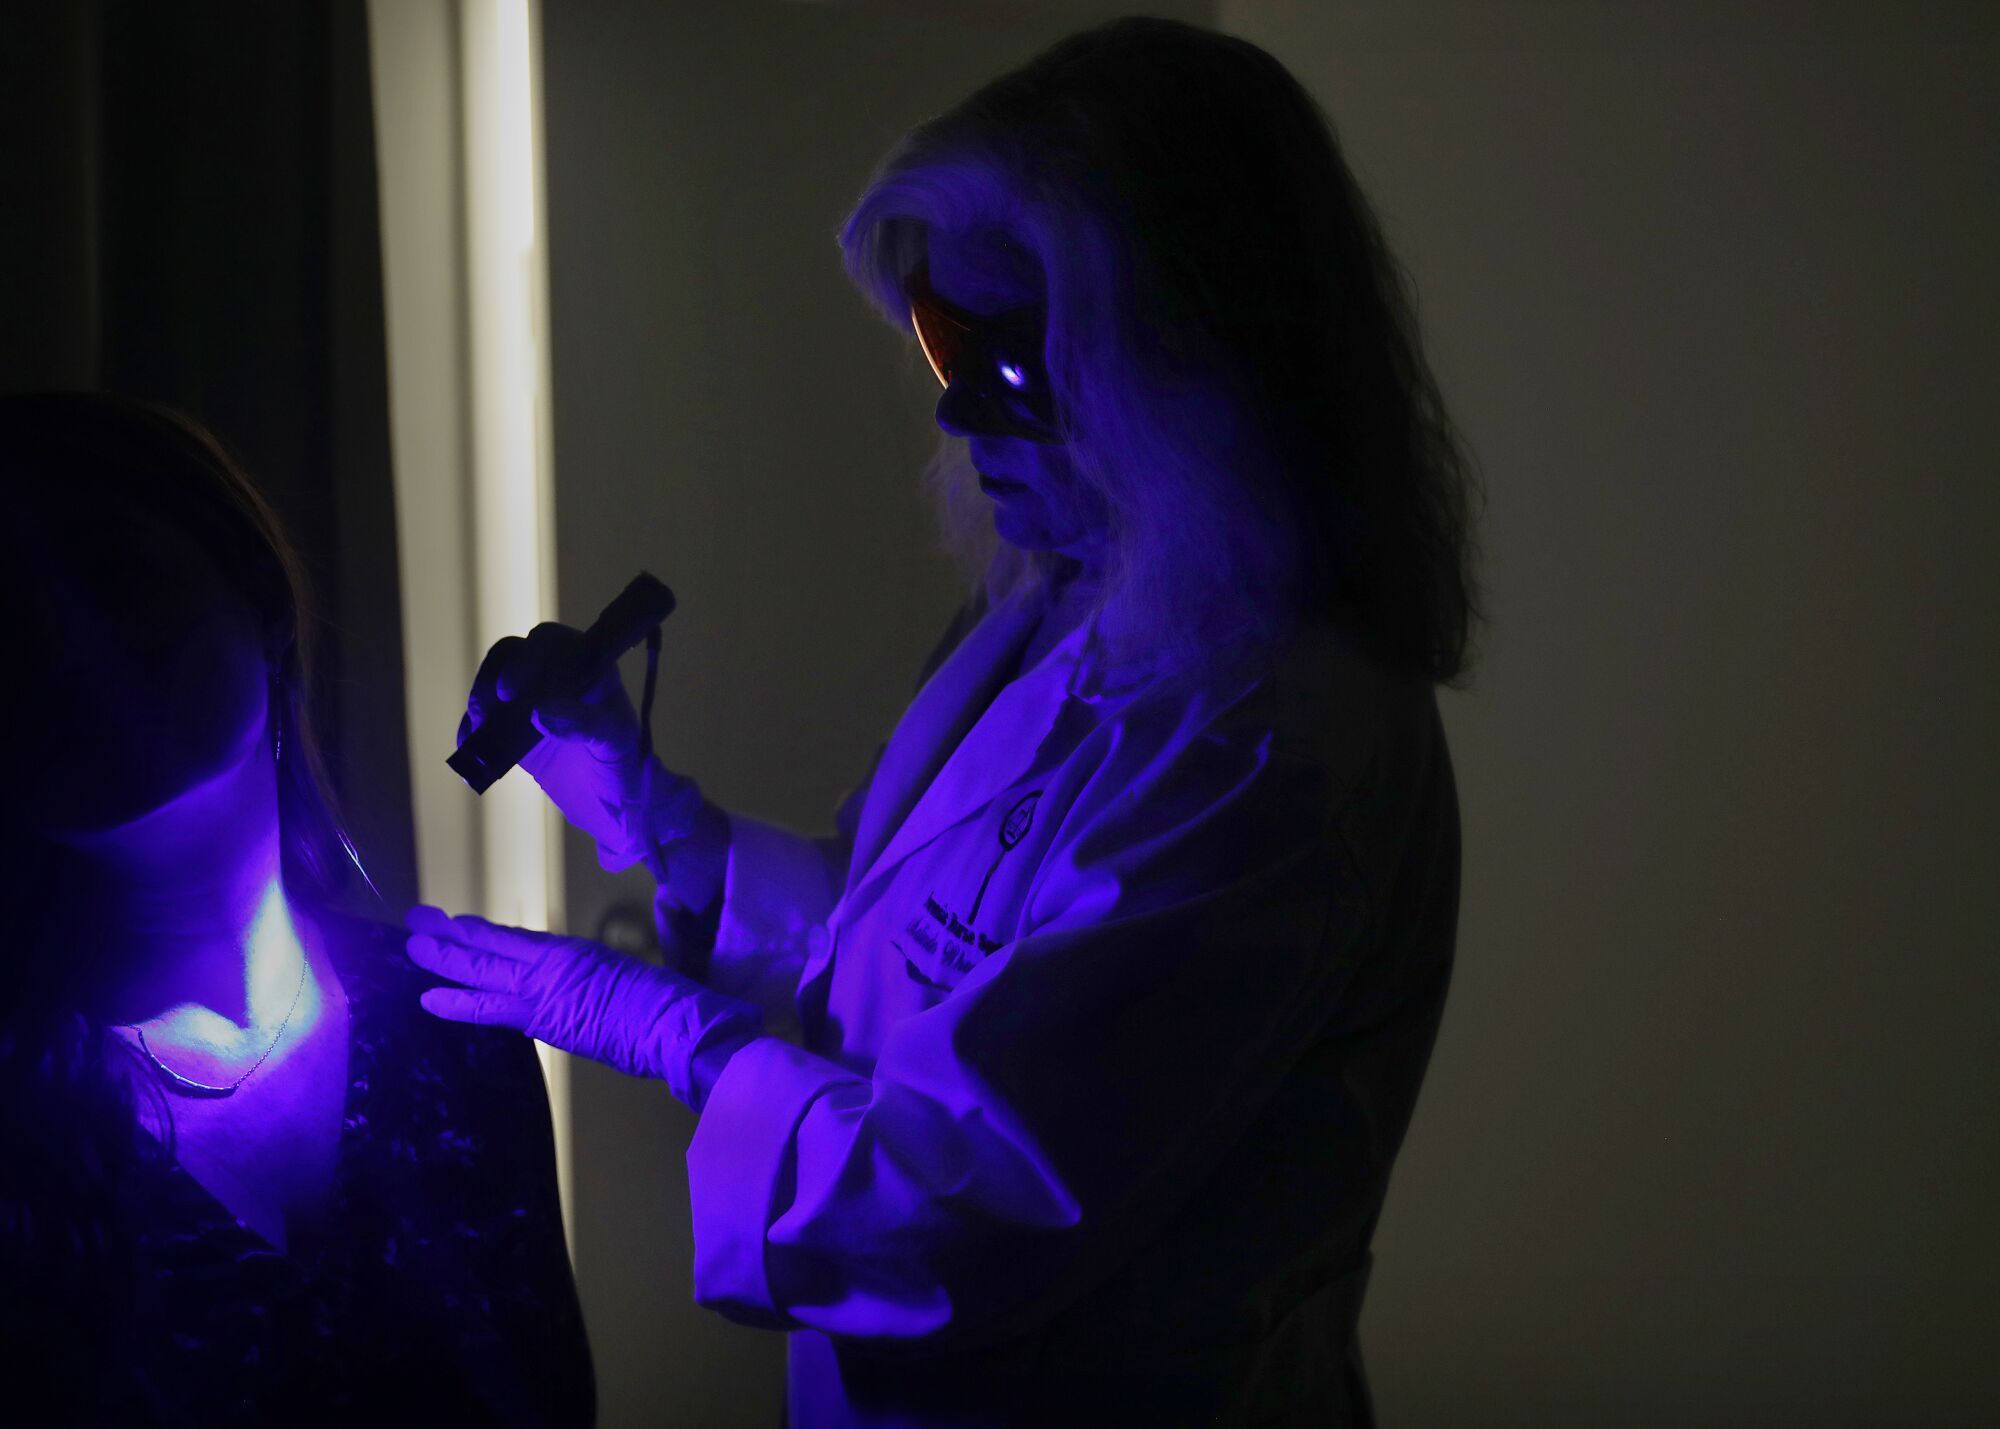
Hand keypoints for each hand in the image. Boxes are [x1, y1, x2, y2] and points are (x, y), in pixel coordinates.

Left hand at [405, 905, 760, 1108]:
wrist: (679, 1024)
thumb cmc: (669, 1006)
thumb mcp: (630, 984)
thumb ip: (600, 986)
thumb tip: (590, 996)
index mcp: (576, 954)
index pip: (518, 943)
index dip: (483, 935)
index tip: (457, 925)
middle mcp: (556, 964)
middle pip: (492, 947)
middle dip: (451, 935)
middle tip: (416, 921)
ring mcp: (547, 988)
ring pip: (484, 969)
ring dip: (444, 958)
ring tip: (412, 945)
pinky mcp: (545, 1014)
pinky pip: (492, 1007)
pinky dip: (459, 1003)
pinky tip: (429, 999)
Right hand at [461, 622, 701, 869]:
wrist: (614, 807)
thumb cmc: (625, 767)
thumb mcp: (614, 744)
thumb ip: (584, 724)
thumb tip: (541, 712)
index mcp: (589, 668)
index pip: (552, 642)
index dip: (526, 657)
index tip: (510, 690)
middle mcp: (557, 677)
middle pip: (514, 657)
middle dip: (493, 678)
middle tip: (485, 711)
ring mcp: (532, 702)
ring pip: (493, 683)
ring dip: (479, 700)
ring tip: (479, 729)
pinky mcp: (514, 731)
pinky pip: (485, 720)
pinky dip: (471, 729)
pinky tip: (468, 744)